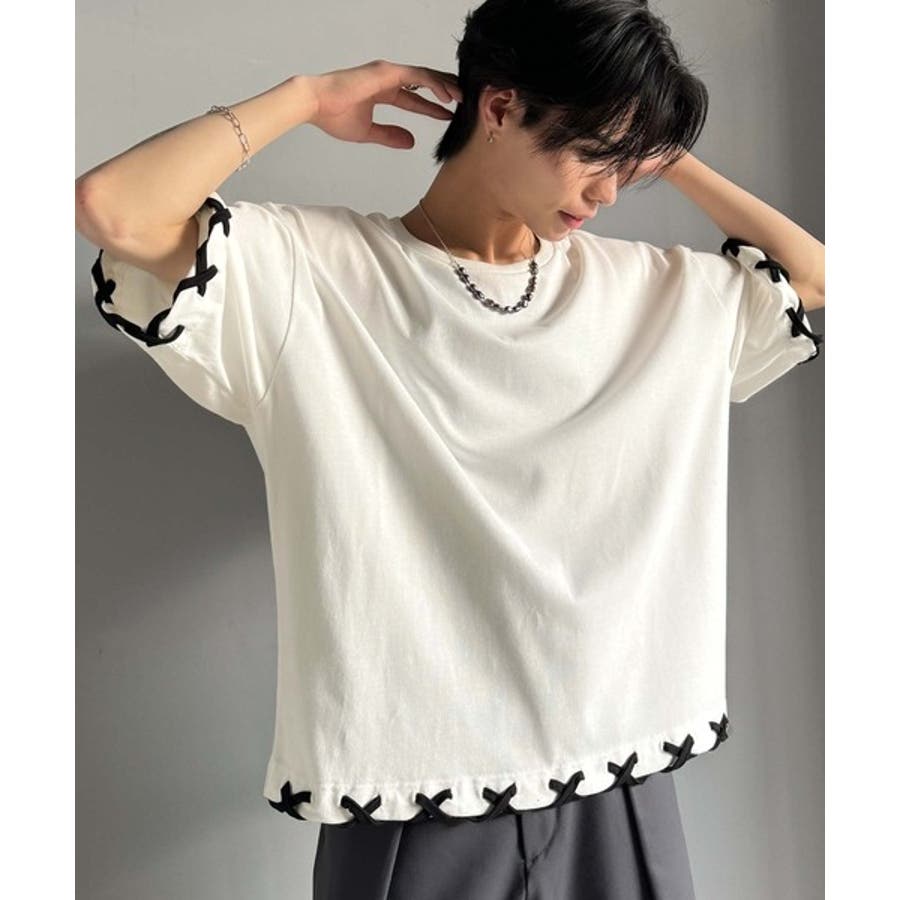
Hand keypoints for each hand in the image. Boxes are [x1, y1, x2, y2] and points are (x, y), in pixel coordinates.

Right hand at [308, 59, 462, 147]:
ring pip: (425, 76)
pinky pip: (417, 76)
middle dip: (444, 92)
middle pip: (424, 83)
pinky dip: (434, 84)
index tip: (447, 116)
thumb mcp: (368, 132)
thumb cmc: (334, 116)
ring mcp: (388, 73)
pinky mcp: (387, 72)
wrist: (316, 105)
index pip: (414, 98)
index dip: (431, 107)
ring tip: (463, 98)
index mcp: (383, 92)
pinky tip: (447, 95)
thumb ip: (390, 135)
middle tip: (463, 103)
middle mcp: (387, 79)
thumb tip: (410, 142)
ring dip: (445, 86)